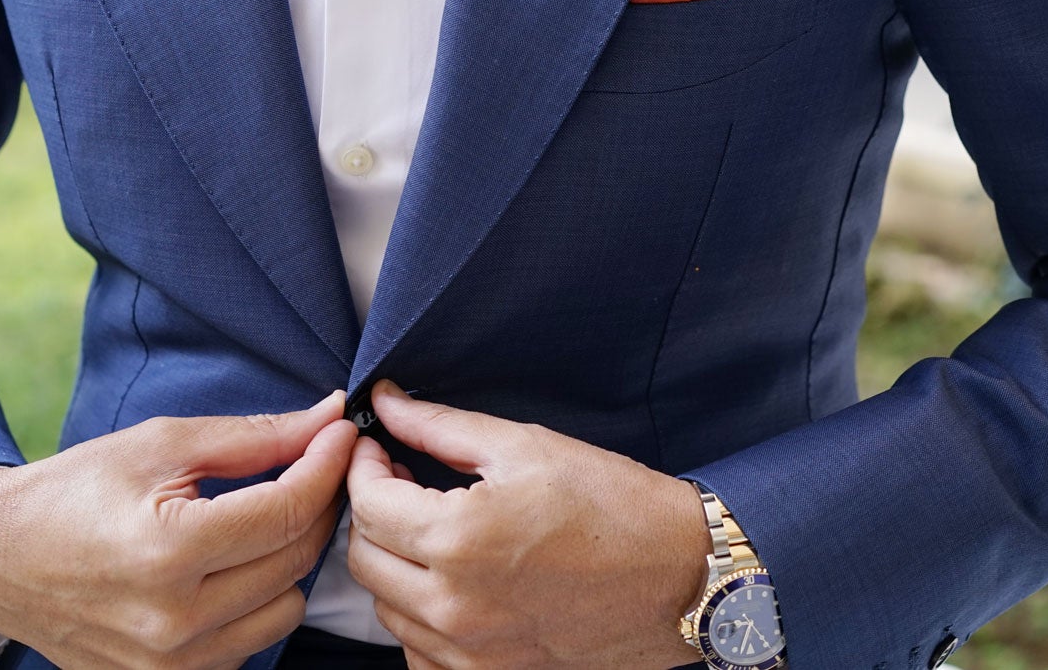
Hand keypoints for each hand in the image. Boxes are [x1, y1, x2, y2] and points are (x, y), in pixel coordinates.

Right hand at [0, 390, 356, 669]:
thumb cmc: (74, 491)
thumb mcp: (160, 445)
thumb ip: (253, 437)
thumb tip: (329, 419)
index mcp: (167, 551)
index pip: (287, 511)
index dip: (327, 465)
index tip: (341, 433)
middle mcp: (173, 622)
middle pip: (296, 560)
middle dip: (315, 504)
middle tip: (310, 464)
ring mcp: (170, 666)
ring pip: (287, 609)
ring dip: (288, 559)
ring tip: (260, 519)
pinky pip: (250, 643)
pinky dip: (256, 601)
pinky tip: (231, 565)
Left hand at [344, 382, 709, 668]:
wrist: (681, 575)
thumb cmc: (613, 503)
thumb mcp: (526, 446)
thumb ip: (440, 426)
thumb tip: (385, 402)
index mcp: (460, 538)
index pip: (368, 504)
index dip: (365, 467)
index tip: (379, 448)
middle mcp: (456, 605)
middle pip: (365, 559)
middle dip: (372, 514)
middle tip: (402, 483)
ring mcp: (472, 653)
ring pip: (386, 609)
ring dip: (394, 565)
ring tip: (431, 530)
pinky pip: (420, 654)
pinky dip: (420, 619)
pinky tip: (452, 586)